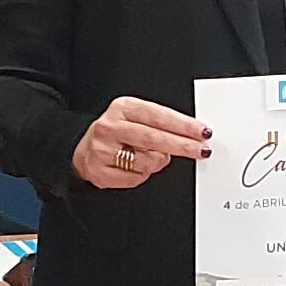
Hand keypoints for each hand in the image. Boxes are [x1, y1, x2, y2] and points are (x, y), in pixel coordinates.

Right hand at [74, 95, 207, 190]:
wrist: (82, 150)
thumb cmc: (117, 133)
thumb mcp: (135, 117)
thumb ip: (160, 123)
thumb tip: (192, 135)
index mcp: (122, 107)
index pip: (158, 115)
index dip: (183, 125)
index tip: (202, 132)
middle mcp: (110, 126)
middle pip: (153, 138)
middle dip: (181, 146)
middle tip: (201, 150)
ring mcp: (103, 150)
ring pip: (146, 161)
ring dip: (159, 162)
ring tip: (154, 157)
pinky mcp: (100, 171)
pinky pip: (135, 178)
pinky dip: (143, 174)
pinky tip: (136, 167)